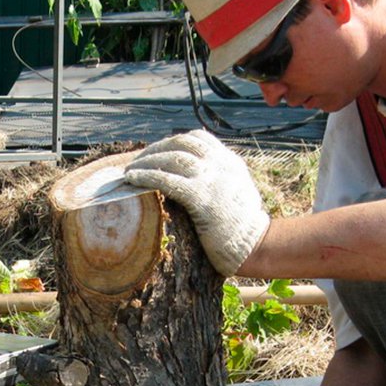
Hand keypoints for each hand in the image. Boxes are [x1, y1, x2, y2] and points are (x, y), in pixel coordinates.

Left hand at [123, 130, 269, 276]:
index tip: (157, 150)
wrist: (256, 246)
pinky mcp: (202, 199)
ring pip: (173, 159)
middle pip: (182, 144)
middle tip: (137, 160)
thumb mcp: (237, 193)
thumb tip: (194, 178)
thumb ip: (220, 180)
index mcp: (230, 163)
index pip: (198, 138)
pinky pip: (168, 180)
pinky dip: (147, 176)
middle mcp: (221, 166)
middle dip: (155, 149)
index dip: (173, 141)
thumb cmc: (243, 229)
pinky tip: (133, 179)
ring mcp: (212, 180)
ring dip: (146, 161)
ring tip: (129, 170)